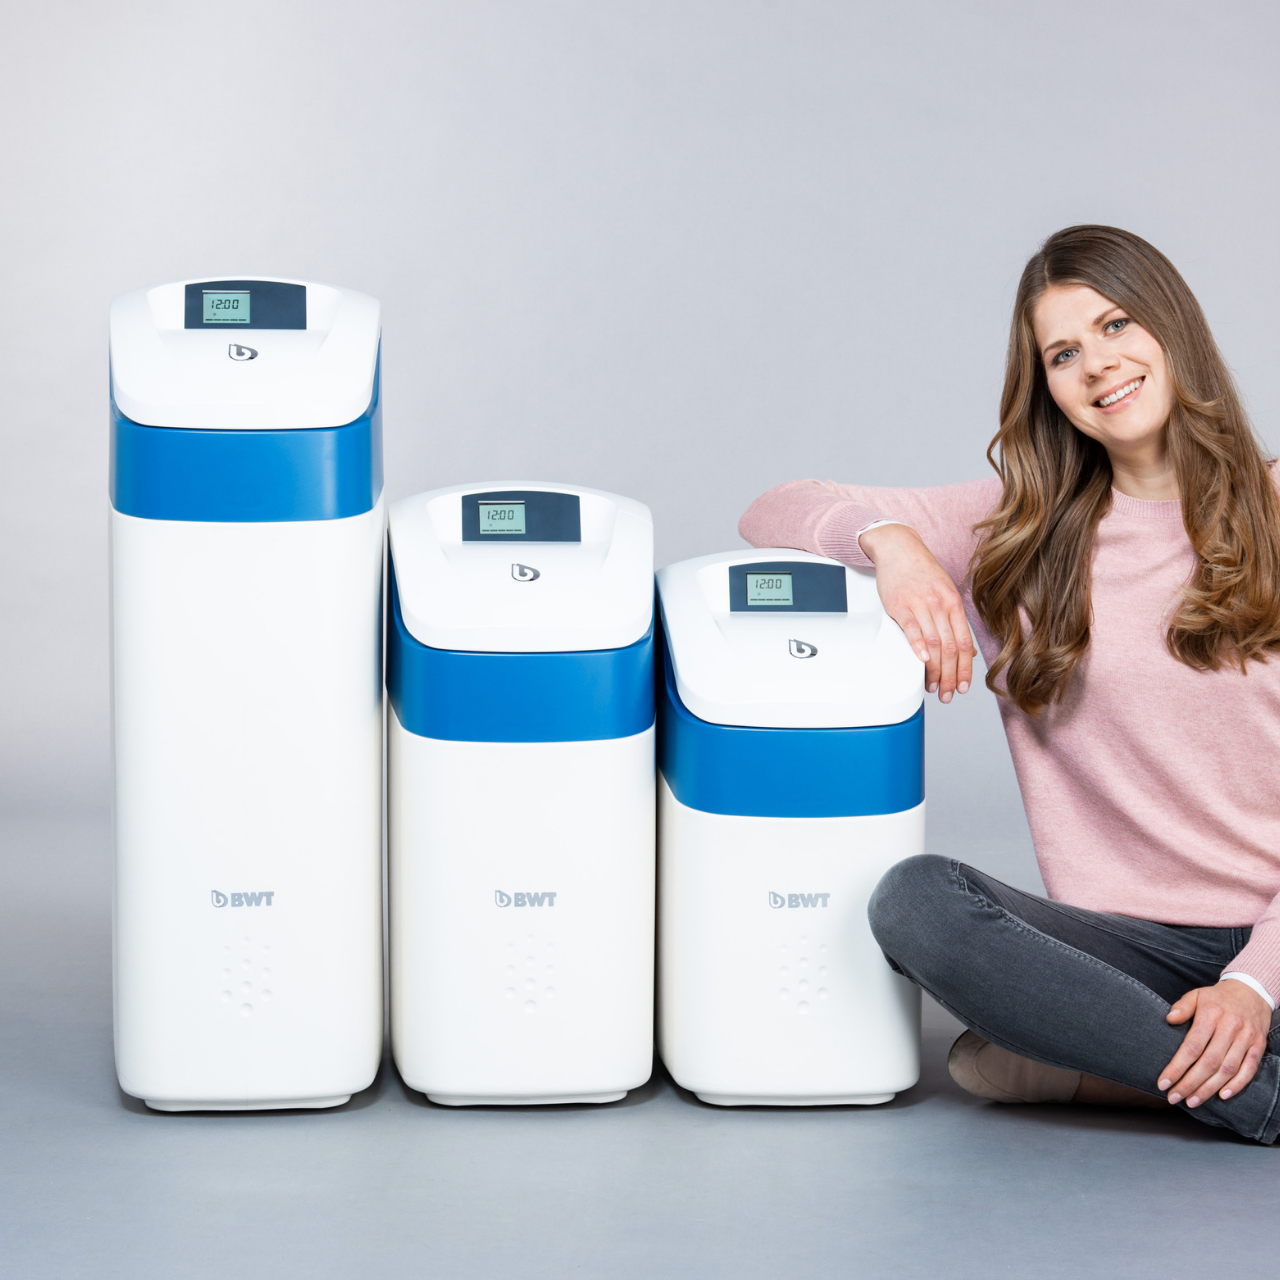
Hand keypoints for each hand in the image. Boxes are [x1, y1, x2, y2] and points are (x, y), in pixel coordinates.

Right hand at [858, 523, 974, 701]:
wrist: (899, 548)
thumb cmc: (921, 572)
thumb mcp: (945, 592)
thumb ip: (954, 620)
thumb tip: (966, 649)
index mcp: (954, 604)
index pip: (965, 643)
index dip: (966, 669)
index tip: (964, 686)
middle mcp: (941, 605)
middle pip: (951, 648)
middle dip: (951, 676)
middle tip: (948, 694)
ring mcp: (921, 604)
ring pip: (934, 644)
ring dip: (935, 670)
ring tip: (933, 686)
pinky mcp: (900, 605)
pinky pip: (912, 629)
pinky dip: (918, 647)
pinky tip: (921, 661)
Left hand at [1159, 980, 1271, 1106]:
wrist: (1251, 991)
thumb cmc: (1217, 998)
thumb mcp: (1196, 995)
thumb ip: (1182, 1007)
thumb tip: (1169, 1019)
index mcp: (1211, 1015)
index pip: (1192, 1046)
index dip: (1177, 1067)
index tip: (1163, 1082)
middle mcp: (1230, 1028)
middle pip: (1209, 1062)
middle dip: (1190, 1084)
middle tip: (1174, 1098)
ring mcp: (1246, 1038)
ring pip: (1228, 1069)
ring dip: (1209, 1089)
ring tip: (1192, 1101)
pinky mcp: (1258, 1046)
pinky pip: (1249, 1069)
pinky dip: (1237, 1085)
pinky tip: (1222, 1096)